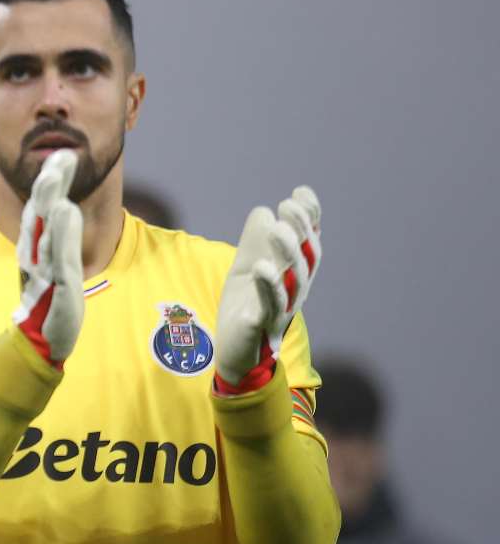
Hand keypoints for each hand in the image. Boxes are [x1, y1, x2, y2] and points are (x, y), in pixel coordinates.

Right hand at [12, 149, 84, 367]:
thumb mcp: (56, 264)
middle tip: (58, 155)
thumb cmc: (49, 300)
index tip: (62, 154)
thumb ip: (60, 234)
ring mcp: (44, 269)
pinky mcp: (55, 287)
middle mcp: (36, 254)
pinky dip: (61, 233)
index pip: (43, 208)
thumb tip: (63, 205)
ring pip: (46, 230)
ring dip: (50, 199)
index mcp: (37, 246)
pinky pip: (59, 255)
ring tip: (56, 175)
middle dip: (49, 183)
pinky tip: (64, 212)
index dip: (51, 181)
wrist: (41, 342)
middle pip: (40, 212)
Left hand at [214, 186, 321, 392]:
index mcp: (293, 273)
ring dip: (288, 251)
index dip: (309, 217)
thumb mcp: (246, 267)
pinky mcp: (263, 325)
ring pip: (294, 278)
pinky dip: (268, 285)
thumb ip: (254, 241)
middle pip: (306, 256)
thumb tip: (264, 211)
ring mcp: (282, 308)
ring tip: (278, 229)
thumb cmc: (245, 307)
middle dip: (301, 229)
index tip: (300, 193)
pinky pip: (270, 304)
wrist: (234, 351)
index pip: (308, 242)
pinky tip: (262, 267)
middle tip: (288, 204)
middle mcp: (296, 289)